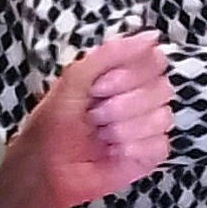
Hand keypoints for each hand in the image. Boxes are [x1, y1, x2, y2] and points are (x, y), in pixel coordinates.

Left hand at [0, 30, 172, 207]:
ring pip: (163, 117)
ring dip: (124, 129)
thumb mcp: (73, 81)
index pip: (155, 61)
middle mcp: (141, 98)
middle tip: (95, 116)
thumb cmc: (52, 126)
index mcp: (124, 76)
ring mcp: (148, 127)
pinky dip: (133, 149)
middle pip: (163, 88)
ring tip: (101, 137)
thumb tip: (151, 36)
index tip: (98, 88)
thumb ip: (109, 54)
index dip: (128, 75)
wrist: (43, 170)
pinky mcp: (150, 155)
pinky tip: (113, 153)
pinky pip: (161, 144)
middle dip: (122, 105)